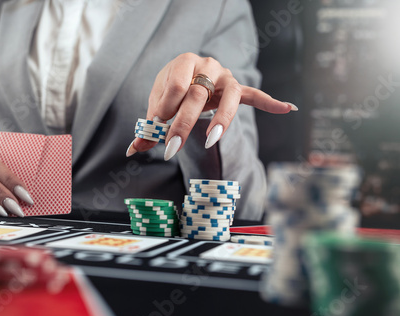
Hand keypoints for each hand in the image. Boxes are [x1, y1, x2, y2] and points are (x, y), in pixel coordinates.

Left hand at [126, 53, 297, 159]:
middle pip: (197, 95)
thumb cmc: (171, 90)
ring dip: (222, 119)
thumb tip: (132, 151)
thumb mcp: (157, 104)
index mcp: (184, 62)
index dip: (165, 108)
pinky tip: (286, 109)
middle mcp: (207, 65)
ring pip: (229, 96)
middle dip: (183, 124)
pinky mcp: (237, 88)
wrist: (187, 72)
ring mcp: (225, 77)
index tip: (156, 128)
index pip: (176, 86)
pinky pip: (254, 95)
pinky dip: (270, 102)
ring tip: (212, 139)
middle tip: (171, 148)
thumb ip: (148, 127)